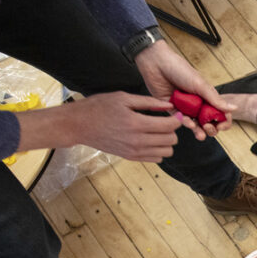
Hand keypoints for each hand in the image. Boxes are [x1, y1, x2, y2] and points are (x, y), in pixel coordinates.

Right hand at [63, 92, 181, 160]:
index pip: (169, 126)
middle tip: (166, 121)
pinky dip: (158, 150)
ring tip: (159, 131)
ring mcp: (134, 151)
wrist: (79, 125)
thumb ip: (148, 102)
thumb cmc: (99, 107)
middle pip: (171, 140)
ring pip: (166, 152)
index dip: (177, 119)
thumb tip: (168, 105)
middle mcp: (137, 141)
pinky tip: (151, 140)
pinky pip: (155, 159)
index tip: (176, 114)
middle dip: (172, 130)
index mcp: (136, 124)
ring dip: (167, 141)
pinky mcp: (130, 157)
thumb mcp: (123, 98)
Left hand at [134, 39, 227, 139]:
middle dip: (210, 129)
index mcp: (207, 96)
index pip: (219, 113)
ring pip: (194, 124)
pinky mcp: (172, 109)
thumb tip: (234, 109)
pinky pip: (180, 120)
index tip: (221, 125)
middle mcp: (197, 103)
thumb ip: (215, 99)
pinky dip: (185, 123)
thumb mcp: (200, 84)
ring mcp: (185, 107)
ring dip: (198, 130)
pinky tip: (187, 122)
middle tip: (208, 128)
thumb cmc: (179, 69)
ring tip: (200, 135)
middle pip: (208, 122)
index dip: (222, 121)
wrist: (156, 63)